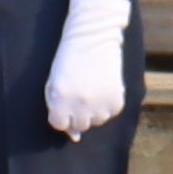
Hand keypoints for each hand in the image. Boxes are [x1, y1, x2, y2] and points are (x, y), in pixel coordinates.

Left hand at [44, 0, 133, 140]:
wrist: (93, 37)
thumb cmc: (69, 59)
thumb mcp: (55, 81)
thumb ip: (57, 108)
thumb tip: (74, 136)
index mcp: (61, 98)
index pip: (59, 124)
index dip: (60, 114)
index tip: (64, 102)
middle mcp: (80, 104)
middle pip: (79, 126)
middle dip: (76, 114)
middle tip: (79, 94)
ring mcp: (100, 103)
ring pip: (96, 121)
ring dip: (92, 111)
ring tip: (91, 90)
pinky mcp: (117, 100)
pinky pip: (110, 113)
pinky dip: (107, 104)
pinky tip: (102, 87)